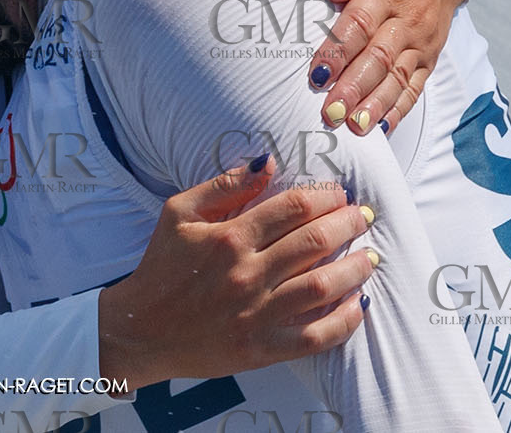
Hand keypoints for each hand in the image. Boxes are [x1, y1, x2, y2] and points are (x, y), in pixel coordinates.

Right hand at [99, 157, 375, 386]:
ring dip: (355, 268)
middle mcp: (246, 274)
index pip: (292, 208)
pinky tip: (358, 305)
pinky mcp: (262, 348)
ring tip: (370, 256)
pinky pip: (315, 336)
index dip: (324, 197)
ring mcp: (256, 313)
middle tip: (363, 217)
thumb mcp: (178, 214)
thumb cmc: (160, 268)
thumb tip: (266, 162)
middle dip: (347, 224)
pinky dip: (344, 321)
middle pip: (314, 242)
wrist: (141, 329)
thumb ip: (223, 186)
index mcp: (228, 238)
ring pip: (322, 287)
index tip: (339, 194)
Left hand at [308, 0, 470, 136]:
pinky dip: (400, 108)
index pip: (358, 26)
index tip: (316, 76)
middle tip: (329, 113)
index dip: (337, 52)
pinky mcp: (430, 54)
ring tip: (354, 127)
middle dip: (353, 89)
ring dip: (375, 105)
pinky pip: (416, 85)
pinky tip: (381, 128)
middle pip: (377, 59)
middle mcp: (406, 19)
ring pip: (397, 78)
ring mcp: (421, 40)